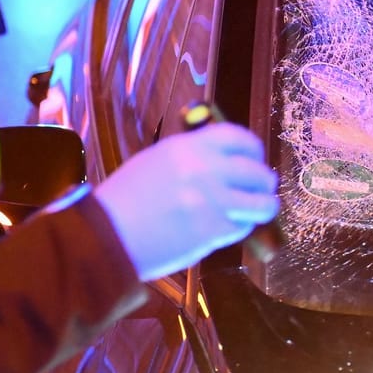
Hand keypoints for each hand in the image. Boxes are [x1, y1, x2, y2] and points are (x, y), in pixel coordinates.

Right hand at [92, 122, 279, 281]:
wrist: (108, 235)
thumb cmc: (126, 199)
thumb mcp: (156, 161)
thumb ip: (191, 156)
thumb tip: (222, 160)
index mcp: (188, 147)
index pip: (239, 138)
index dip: (253, 148)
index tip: (255, 157)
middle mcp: (205, 169)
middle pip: (256, 171)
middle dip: (264, 180)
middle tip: (262, 187)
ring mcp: (212, 201)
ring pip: (261, 202)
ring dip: (264, 205)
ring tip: (260, 208)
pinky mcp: (212, 231)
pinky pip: (242, 226)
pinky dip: (241, 227)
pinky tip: (230, 226)